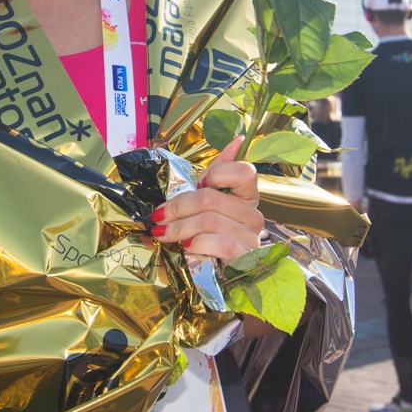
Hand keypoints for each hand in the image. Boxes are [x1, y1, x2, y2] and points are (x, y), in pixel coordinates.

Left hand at [149, 135, 263, 265]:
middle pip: (210, 198)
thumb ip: (218, 173)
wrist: (218, 272)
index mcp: (247, 195)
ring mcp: (250, 236)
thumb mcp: (209, 201)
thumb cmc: (210, 232)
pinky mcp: (241, 256)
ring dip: (178, 229)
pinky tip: (184, 249)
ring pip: (208, 221)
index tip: (199, 184)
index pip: (244, 171)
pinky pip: (213, 242)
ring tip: (162, 234)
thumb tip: (238, 140)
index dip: (217, 174)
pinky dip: (192, 245)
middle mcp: (253, 214)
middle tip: (158, 217)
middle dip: (177, 207)